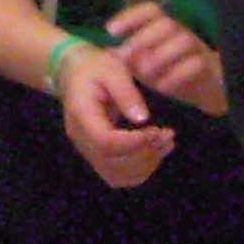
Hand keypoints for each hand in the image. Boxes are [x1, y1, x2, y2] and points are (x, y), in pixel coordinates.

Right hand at [57, 41, 173, 187]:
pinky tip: (157, 151)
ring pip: (115, 175)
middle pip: (111, 163)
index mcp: (81, 115)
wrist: (75, 75)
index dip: (133, 142)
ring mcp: (87, 150)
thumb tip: (143, 119)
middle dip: (145, 154)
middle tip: (167, 135)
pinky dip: (140, 169)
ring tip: (166, 143)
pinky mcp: (96, 155)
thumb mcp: (112, 68)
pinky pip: (117, 175)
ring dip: (145, 165)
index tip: (156, 130)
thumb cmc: (95, 67)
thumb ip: (126, 93)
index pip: (105, 142)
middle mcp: (81, 138)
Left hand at [108, 0, 226, 117]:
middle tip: (126, 57)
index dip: (130, 16)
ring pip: (184, 40)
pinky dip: (177, 75)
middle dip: (143, 38)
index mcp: (165, 29)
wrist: (209, 90)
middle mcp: (182, 34)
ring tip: (144, 73)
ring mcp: (199, 49)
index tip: (110, 31)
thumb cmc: (174, 73)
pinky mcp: (209, 68)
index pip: (150, 10)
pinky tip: (162, 87)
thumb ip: (131, 59)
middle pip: (166, 23)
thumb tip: (108, 54)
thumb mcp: (148, 66)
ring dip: (160, 56)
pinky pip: (196, 64)